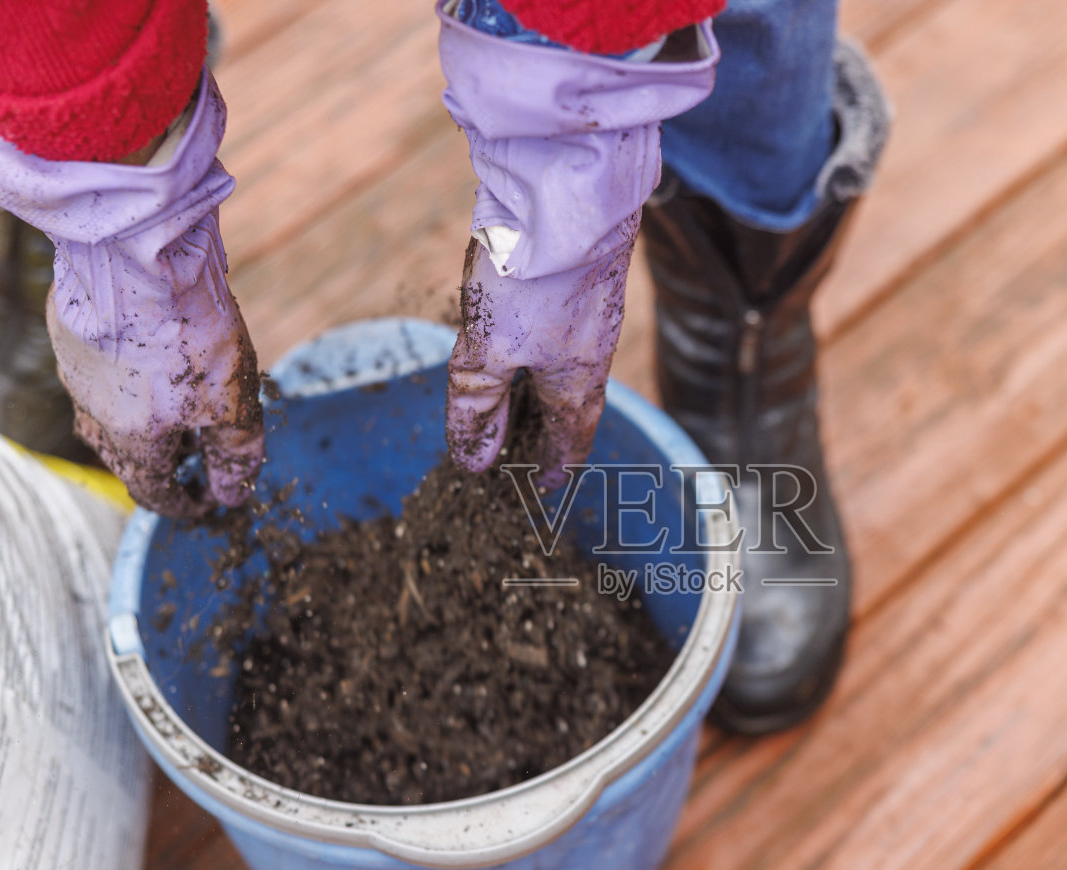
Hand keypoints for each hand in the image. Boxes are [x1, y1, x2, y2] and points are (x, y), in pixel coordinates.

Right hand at [0, 71, 261, 515]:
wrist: (137, 251)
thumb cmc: (188, 332)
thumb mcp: (233, 406)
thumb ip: (235, 457)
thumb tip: (233, 498)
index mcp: (133, 440)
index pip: (153, 492)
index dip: (182, 504)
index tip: (205, 501)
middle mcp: (93, 410)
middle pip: (123, 457)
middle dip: (158, 466)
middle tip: (190, 459)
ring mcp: (76, 366)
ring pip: (102, 412)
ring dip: (134, 422)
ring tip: (167, 412)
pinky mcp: (69, 324)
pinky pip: (96, 364)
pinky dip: (120, 373)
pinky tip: (142, 353)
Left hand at [436, 3, 717, 483]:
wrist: (570, 185)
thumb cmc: (535, 274)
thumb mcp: (489, 349)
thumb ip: (477, 405)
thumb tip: (473, 461)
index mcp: (577, 382)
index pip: (570, 442)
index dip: (554, 467)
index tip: (543, 486)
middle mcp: (592, 351)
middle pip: (569, 405)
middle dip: (546, 430)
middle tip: (522, 448)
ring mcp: (589, 309)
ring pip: (563, 363)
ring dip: (540, 386)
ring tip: (515, 395)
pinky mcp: (579, 273)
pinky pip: (558, 327)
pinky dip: (538, 345)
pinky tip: (520, 329)